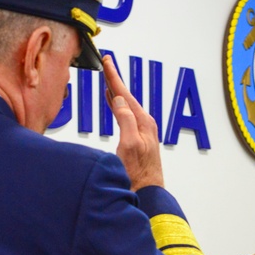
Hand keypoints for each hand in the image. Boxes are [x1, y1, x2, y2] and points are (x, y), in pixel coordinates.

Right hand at [102, 55, 162, 190]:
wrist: (147, 192)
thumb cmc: (139, 174)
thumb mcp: (130, 144)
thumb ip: (125, 120)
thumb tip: (120, 99)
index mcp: (143, 122)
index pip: (125, 93)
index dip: (114, 77)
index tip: (107, 61)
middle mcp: (144, 124)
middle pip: (126, 96)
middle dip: (115, 80)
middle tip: (107, 63)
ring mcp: (141, 132)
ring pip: (126, 105)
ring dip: (116, 91)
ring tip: (108, 79)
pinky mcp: (137, 139)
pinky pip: (125, 115)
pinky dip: (117, 105)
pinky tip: (114, 102)